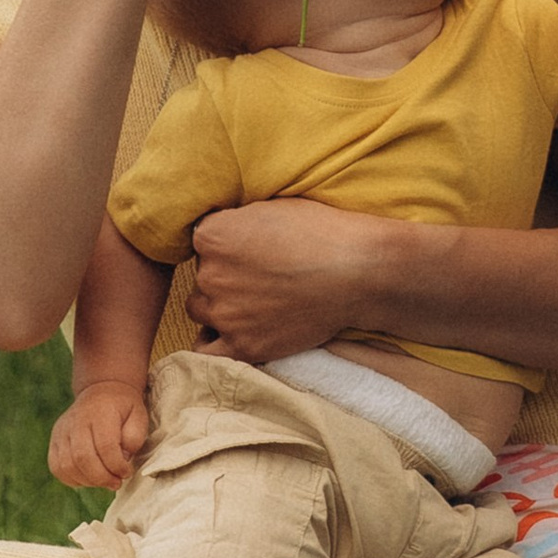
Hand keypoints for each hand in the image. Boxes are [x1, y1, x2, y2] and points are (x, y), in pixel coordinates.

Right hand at [51, 378, 153, 487]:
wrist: (101, 390)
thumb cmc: (123, 408)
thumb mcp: (138, 417)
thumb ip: (133, 439)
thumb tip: (121, 460)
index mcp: (100, 413)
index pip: (105, 446)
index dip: (117, 466)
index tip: (127, 472)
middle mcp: (76, 421)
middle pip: (83, 458)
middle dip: (102, 478)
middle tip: (116, 482)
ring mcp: (62, 431)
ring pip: (67, 465)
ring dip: (88, 481)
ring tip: (103, 480)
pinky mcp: (54, 440)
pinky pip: (57, 467)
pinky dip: (72, 479)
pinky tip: (88, 478)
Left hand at [187, 196, 390, 361]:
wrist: (357, 272)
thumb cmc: (321, 232)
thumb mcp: (271, 207)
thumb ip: (236, 219)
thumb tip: (224, 229)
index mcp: (212, 235)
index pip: (201, 240)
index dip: (226, 243)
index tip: (250, 247)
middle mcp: (210, 274)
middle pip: (202, 275)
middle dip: (225, 274)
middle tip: (260, 274)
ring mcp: (225, 313)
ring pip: (201, 309)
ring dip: (220, 305)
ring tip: (252, 301)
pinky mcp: (243, 345)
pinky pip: (207, 351)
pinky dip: (213, 343)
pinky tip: (230, 333)